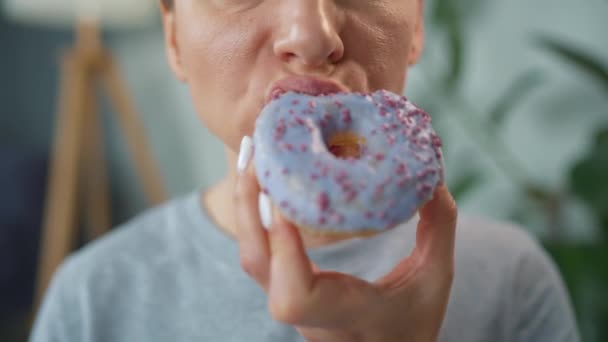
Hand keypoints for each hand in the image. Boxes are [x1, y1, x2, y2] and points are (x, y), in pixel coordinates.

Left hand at [234, 147, 456, 341]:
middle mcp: (307, 310)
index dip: (284, 248)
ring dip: (246, 203)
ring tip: (251, 153)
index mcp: (345, 313)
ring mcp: (289, 299)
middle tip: (256, 152)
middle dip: (250, 206)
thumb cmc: (411, 324)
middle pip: (258, 264)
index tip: (286, 201)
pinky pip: (259, 250)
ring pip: (251, 256)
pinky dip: (253, 212)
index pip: (296, 297)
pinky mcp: (283, 285)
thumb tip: (434, 178)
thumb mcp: (434, 280)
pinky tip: (259, 178)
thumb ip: (438, 228)